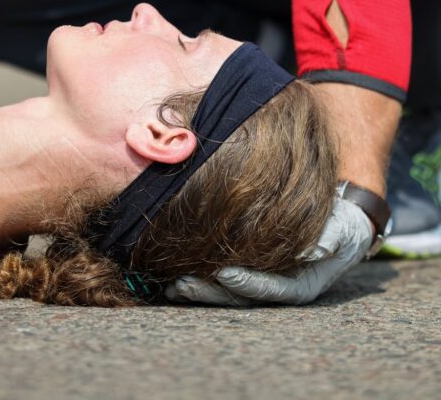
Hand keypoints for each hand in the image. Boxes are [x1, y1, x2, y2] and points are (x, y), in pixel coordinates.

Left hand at [164, 196, 372, 305]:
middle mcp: (276, 288)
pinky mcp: (246, 272)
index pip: (270, 289)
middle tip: (183, 284)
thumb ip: (330, 239)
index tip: (224, 272)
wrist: (338, 219)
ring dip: (197, 290)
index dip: (246, 283)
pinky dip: (197, 278)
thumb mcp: (344, 230)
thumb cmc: (343, 225)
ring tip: (172, 286)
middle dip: (210, 291)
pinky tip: (171, 278)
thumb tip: (313, 251)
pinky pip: (218, 279)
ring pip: (224, 292)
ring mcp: (259, 282)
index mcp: (301, 286)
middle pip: (239, 296)